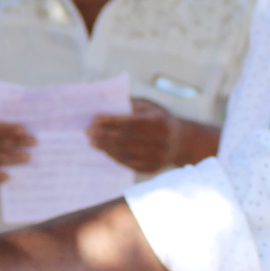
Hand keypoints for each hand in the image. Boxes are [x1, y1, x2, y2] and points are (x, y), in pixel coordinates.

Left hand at [86, 99, 211, 175]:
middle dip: (104, 135)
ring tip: (92, 141)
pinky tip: (104, 150)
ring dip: (106, 147)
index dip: (111, 121)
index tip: (94, 119)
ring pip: (125, 152)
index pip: (130, 122)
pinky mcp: (151, 168)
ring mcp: (156, 156)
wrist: (181, 142)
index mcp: (158, 121)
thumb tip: (104, 102)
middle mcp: (159, 140)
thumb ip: (130, 104)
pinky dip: (114, 156)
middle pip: (126, 139)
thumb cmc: (158, 119)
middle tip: (88, 132)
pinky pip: (128, 163)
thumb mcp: (149, 107)